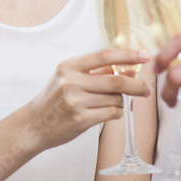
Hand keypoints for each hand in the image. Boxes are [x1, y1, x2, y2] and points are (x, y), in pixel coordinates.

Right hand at [27, 49, 150, 151]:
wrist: (34, 125)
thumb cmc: (55, 100)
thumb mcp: (69, 78)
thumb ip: (96, 72)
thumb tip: (129, 70)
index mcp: (69, 66)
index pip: (104, 56)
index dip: (127, 55)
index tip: (145, 56)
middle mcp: (71, 82)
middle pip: (116, 81)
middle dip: (136, 86)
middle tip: (146, 90)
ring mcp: (75, 101)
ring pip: (115, 99)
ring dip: (120, 102)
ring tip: (108, 104)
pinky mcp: (80, 120)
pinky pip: (111, 113)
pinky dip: (115, 113)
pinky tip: (105, 113)